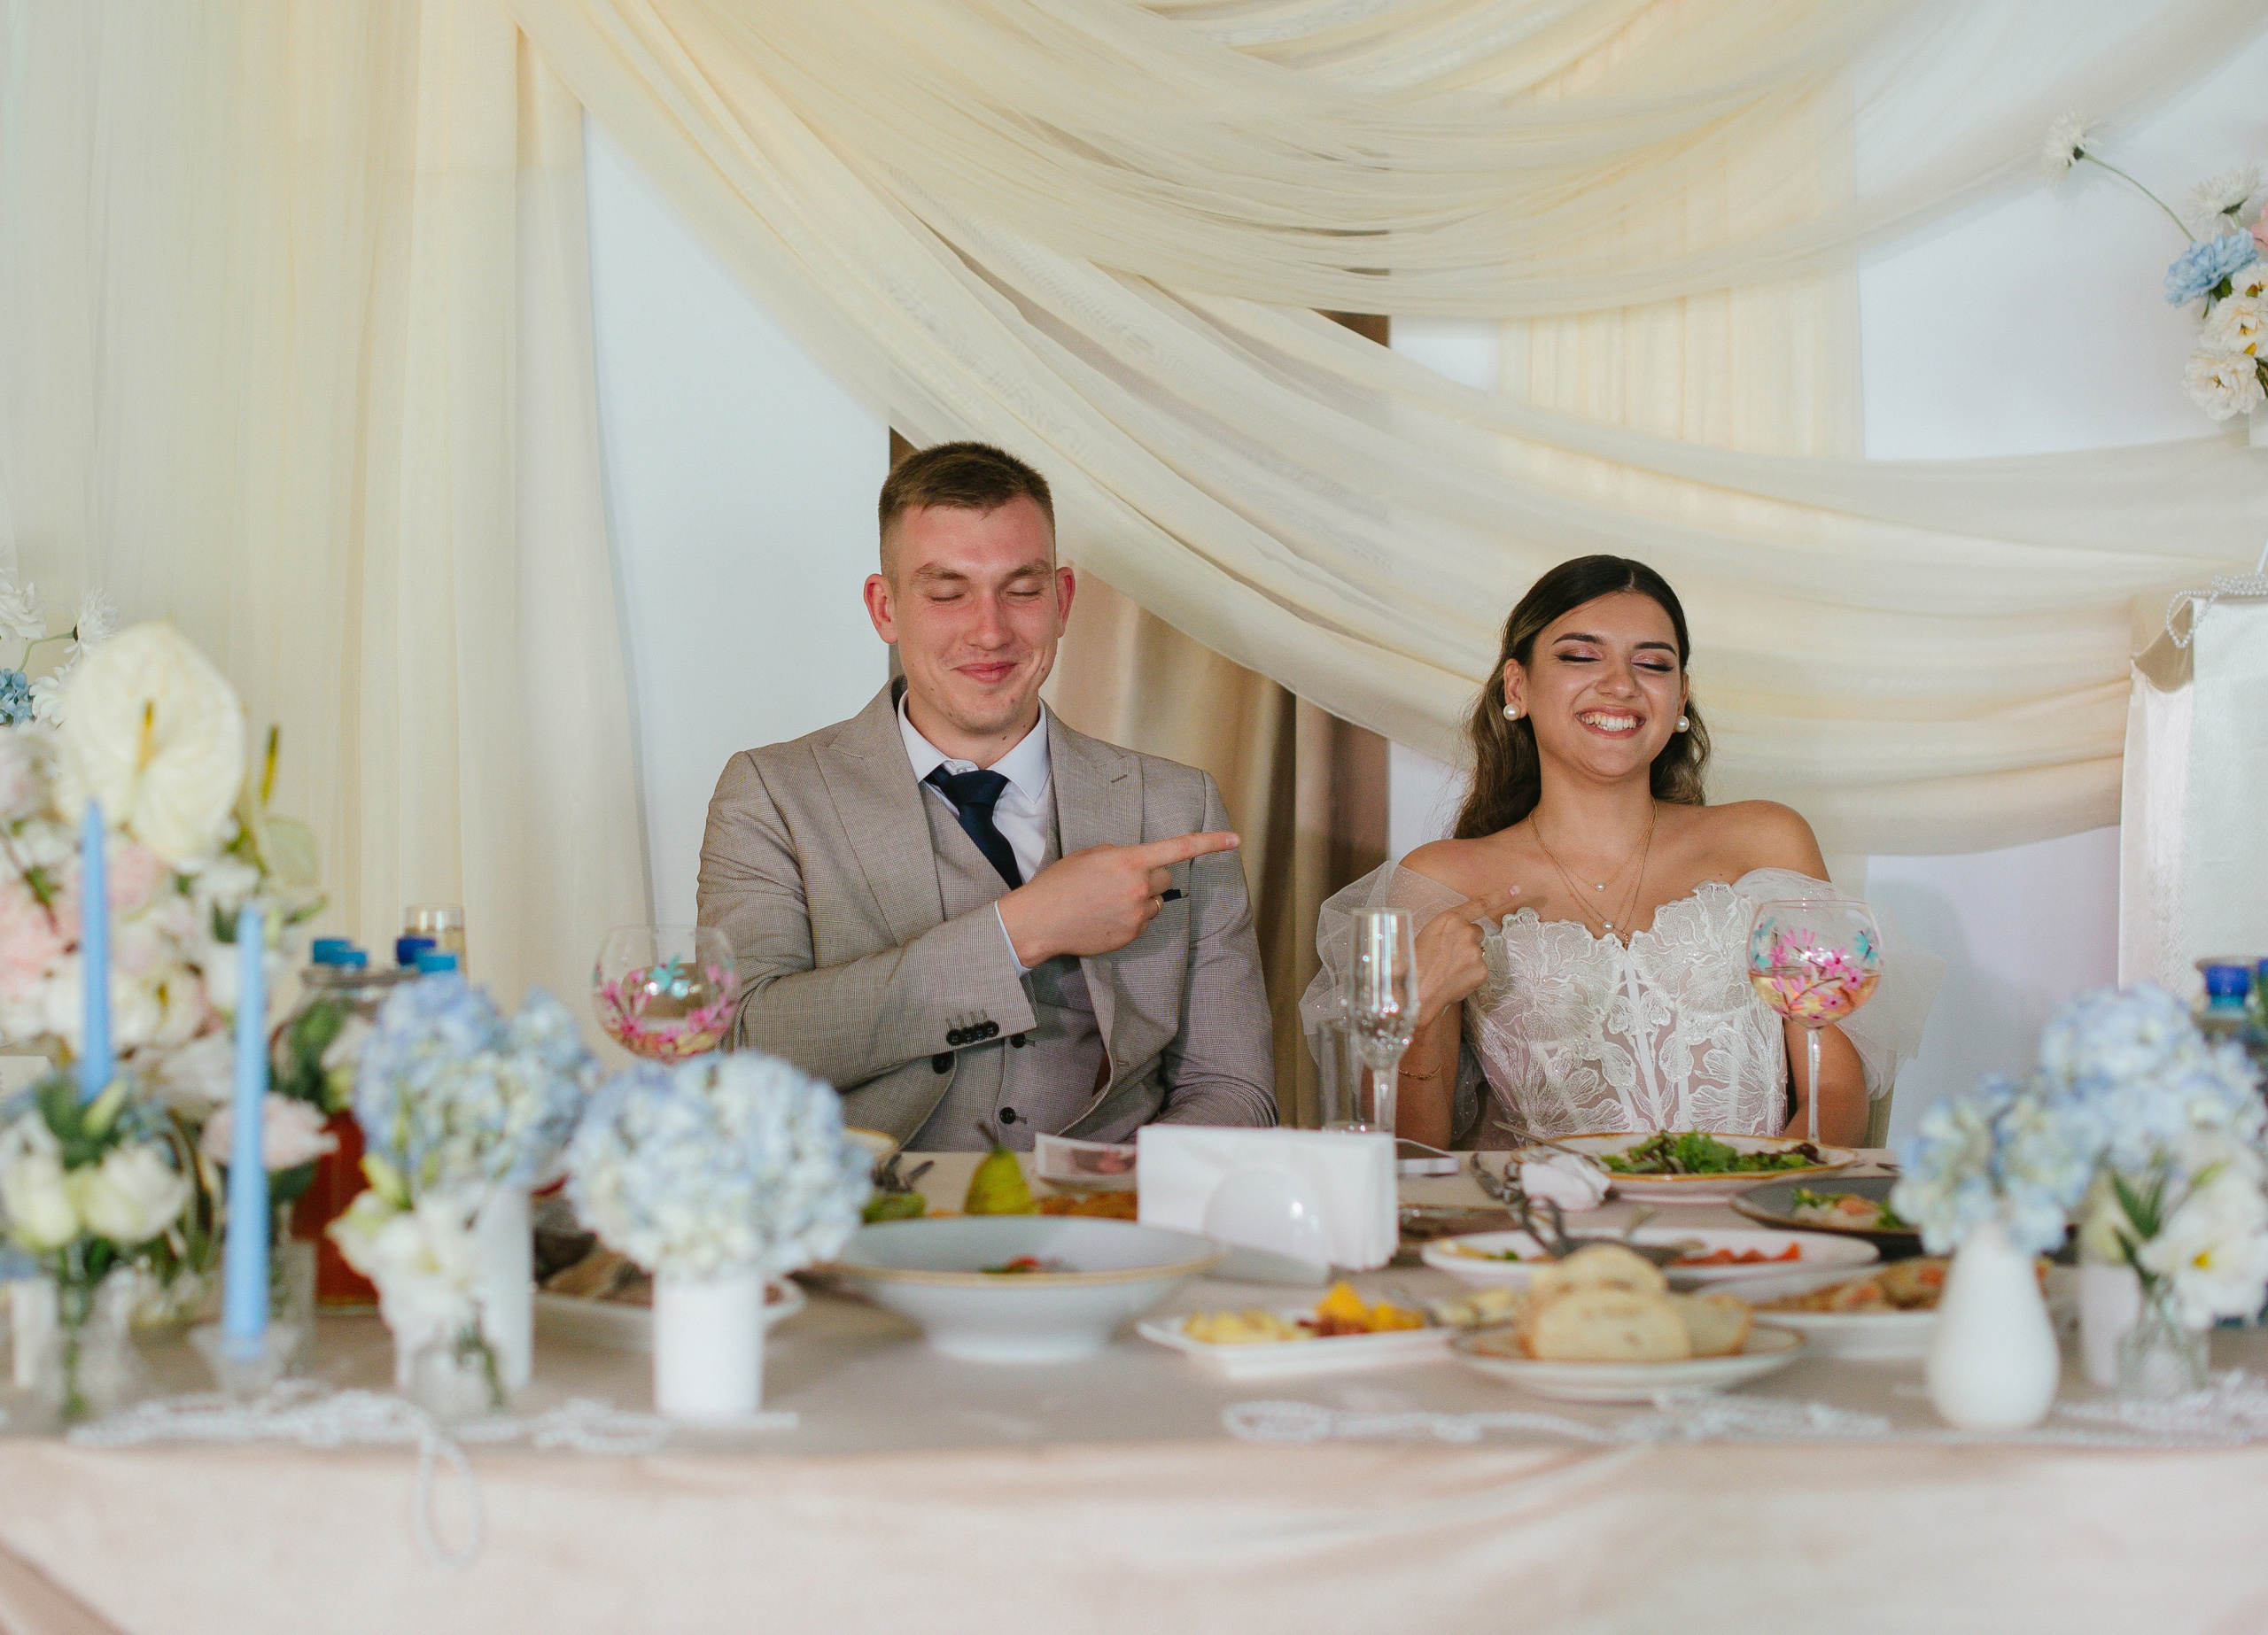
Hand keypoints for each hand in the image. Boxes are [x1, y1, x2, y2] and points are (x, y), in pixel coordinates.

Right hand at [996, 831, 1240, 964]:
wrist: (1040, 920)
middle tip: (1123, 880)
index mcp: (1129, 860)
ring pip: (1156, 903)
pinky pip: (1144, 922)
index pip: (1178, 848)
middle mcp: (1139, 887)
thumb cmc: (1060, 883)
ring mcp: (1137, 914)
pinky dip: (1131, 919)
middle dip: (1152, 877)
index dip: (1210, 843)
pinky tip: (1105, 917)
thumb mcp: (1090, 855)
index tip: (1235, 839)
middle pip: (1166, 878)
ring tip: (1108, 901)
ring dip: (1142, 899)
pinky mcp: (1132, 935)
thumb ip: (1121, 855)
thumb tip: (1139, 864)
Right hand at [1412, 886, 1517, 1028]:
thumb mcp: (1425, 935)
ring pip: (1477, 953)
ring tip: (1446, 970)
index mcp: (1450, 919)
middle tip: (1448, 956)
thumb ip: (1447, 930)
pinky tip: (1454, 980)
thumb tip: (1453, 937)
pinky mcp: (1482, 971)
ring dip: (1467, 960)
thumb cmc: (1414, 963)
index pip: (1480, 904)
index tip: (1516, 889)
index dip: (1499, 896)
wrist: (1416, 991)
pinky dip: (1469, 975)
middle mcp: (1467, 932)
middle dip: (1467, 942)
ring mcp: (1476, 952)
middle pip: (1477, 933)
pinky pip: (1479, 970)